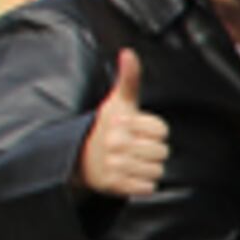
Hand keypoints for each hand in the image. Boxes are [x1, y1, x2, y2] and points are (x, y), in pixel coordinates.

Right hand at [76, 49, 169, 197]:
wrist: (77, 157)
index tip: (137, 131)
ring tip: (131, 162)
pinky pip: (148, 187)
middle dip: (152, 151)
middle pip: (162, 152)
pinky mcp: (113, 185)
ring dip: (148, 169)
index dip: (154, 132)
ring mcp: (114, 165)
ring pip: (157, 170)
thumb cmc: (107, 127)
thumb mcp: (118, 102)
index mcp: (121, 122)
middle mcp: (116, 142)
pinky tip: (129, 176)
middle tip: (134, 149)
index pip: (162, 131)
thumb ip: (129, 78)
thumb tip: (128, 52)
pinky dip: (142, 185)